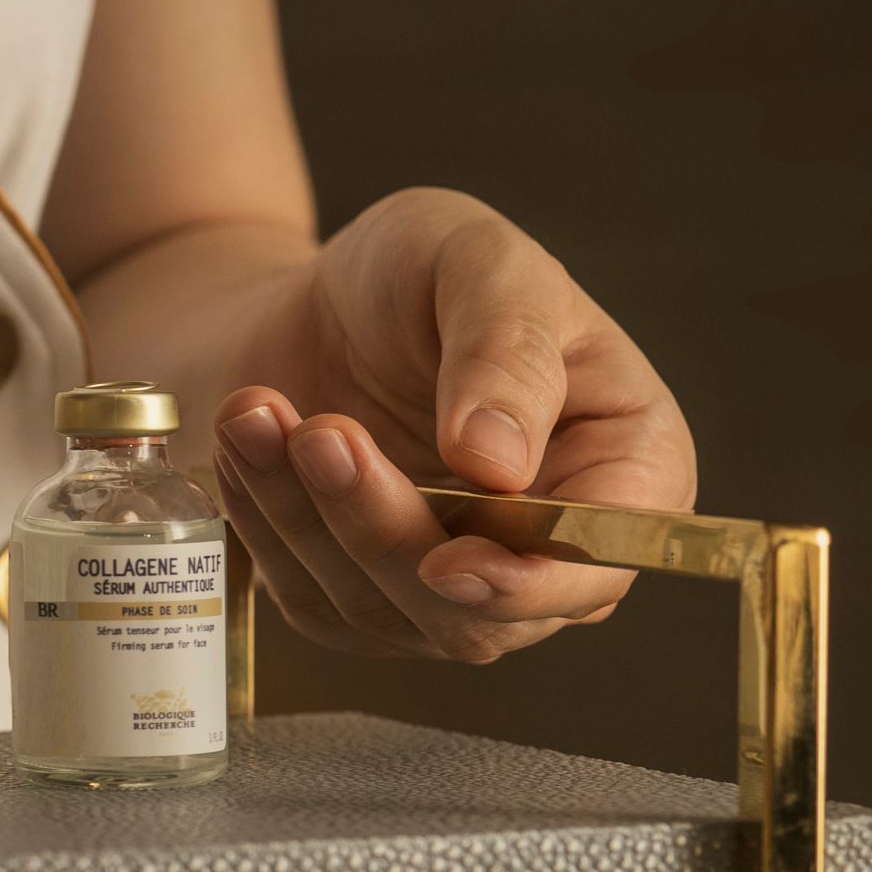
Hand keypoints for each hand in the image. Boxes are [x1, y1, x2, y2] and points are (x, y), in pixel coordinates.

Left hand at [212, 188, 694, 661]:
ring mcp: (453, 589)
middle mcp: (547, 547)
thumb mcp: (477, 262)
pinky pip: (309, 597)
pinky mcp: (362, 601)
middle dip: (384, 529)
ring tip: (255, 410)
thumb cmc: (419, 271)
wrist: (316, 302)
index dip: (533, 580)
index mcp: (625, 463)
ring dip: (306, 514)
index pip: (601, 559)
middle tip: (319, 434)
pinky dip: (266, 523)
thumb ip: (507, 350)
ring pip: (380, 608)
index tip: (450, 562)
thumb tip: (499, 467)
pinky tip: (246, 442)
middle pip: (476, 608)